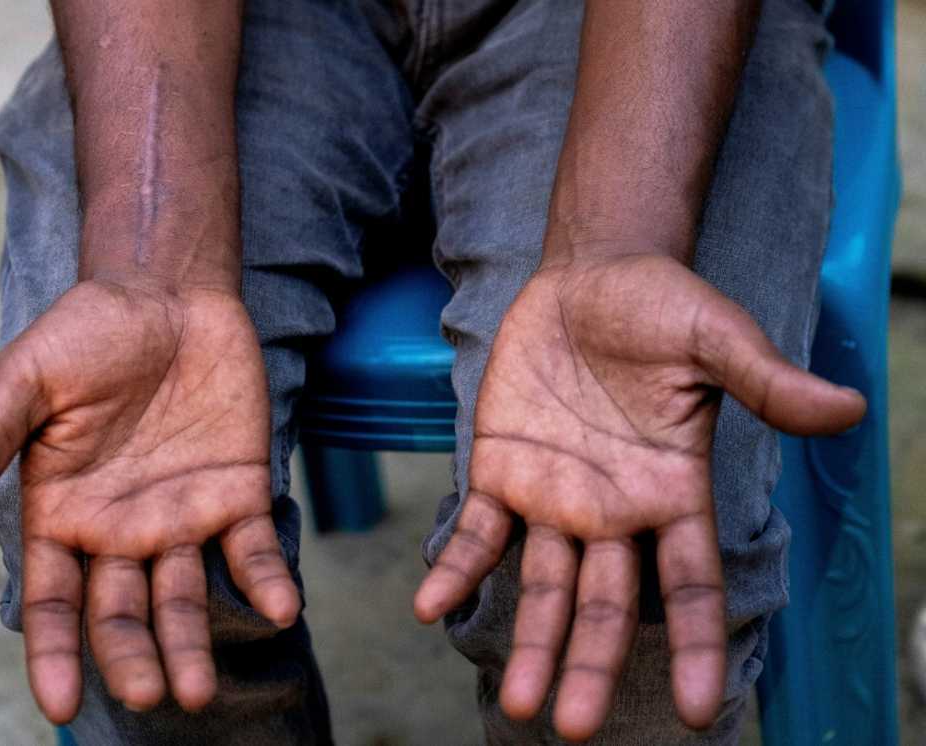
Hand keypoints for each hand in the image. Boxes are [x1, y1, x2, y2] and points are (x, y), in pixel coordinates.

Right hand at [0, 278, 297, 722]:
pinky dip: (266, 580)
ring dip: (194, 641)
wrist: (168, 294)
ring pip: (186, 596)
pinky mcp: (238, 491)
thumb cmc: (89, 333)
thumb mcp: (29, 379)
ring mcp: (183, 515)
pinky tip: (280, 608)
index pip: (55, 599)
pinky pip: (253, 547)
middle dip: (133, 657)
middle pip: (123, 611)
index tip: (59, 704)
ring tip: (200, 688)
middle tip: (151, 694)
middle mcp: (123, 529)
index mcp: (64, 514)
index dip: (53, 652)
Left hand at [414, 253, 864, 739]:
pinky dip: (455, 568)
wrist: (590, 277)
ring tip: (517, 700)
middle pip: (605, 603)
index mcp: (671, 492)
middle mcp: (612, 511)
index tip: (695, 711)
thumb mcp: (716, 339)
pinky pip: (477, 532)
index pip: (689, 582)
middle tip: (572, 725)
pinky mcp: (501, 469)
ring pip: (542, 585)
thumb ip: (765, 381)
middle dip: (591, 663)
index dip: (694, 643)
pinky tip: (429, 606)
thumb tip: (849, 409)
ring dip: (529, 641)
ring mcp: (554, 497)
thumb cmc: (662, 308)